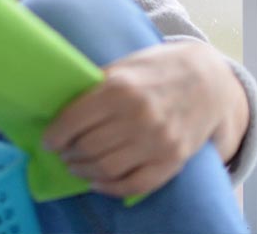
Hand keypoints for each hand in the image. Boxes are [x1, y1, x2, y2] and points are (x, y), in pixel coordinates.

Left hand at [42, 41, 241, 196]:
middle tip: (62, 154)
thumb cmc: (155, 70)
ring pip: (106, 168)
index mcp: (119, 89)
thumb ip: (93, 89)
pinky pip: (135, 185)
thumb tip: (58, 114)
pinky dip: (110, 188)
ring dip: (83, 171)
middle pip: (87, 147)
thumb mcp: (122, 68)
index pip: (73, 120)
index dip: (54, 135)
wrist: (209, 81)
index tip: (47, 141)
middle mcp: (138, 116)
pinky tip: (96, 182)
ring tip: (75, 166)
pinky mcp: (174, 161)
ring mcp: (158, 141)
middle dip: (68, 154)